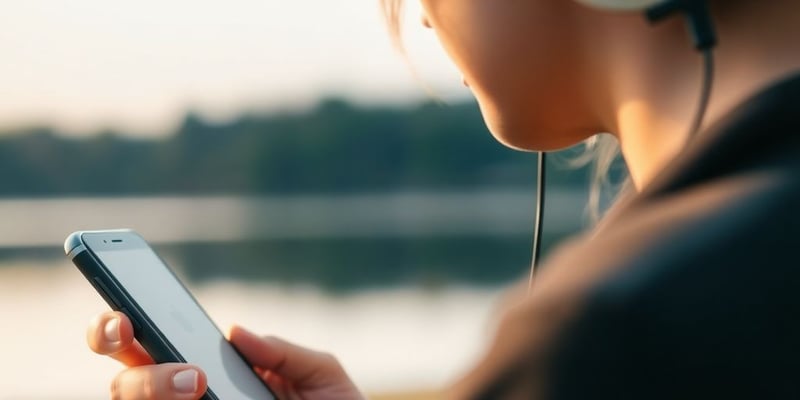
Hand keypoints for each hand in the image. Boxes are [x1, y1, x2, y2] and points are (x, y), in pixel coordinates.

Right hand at [87, 311, 363, 399]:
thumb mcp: (323, 375)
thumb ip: (286, 353)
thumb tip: (236, 333)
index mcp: (213, 370)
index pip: (154, 345)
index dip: (122, 325)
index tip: (125, 313)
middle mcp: (190, 398)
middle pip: (127, 378)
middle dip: (120, 353)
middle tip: (144, 341)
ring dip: (150, 387)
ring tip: (195, 381)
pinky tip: (197, 398)